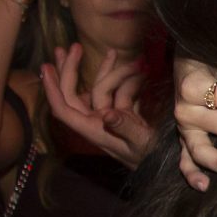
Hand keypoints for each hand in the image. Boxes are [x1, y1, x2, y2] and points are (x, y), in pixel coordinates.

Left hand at [40, 45, 155, 164]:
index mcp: (93, 130)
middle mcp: (97, 122)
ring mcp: (110, 117)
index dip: (52, 89)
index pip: (63, 109)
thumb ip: (125, 127)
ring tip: (128, 57)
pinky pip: (120, 92)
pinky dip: (129, 79)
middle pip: (74, 94)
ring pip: (101, 88)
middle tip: (73, 47)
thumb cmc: (154, 160)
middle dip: (71, 70)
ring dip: (113, 71)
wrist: (170, 169)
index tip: (46, 67)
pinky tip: (139, 68)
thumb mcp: (141, 144)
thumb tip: (108, 113)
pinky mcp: (125, 115)